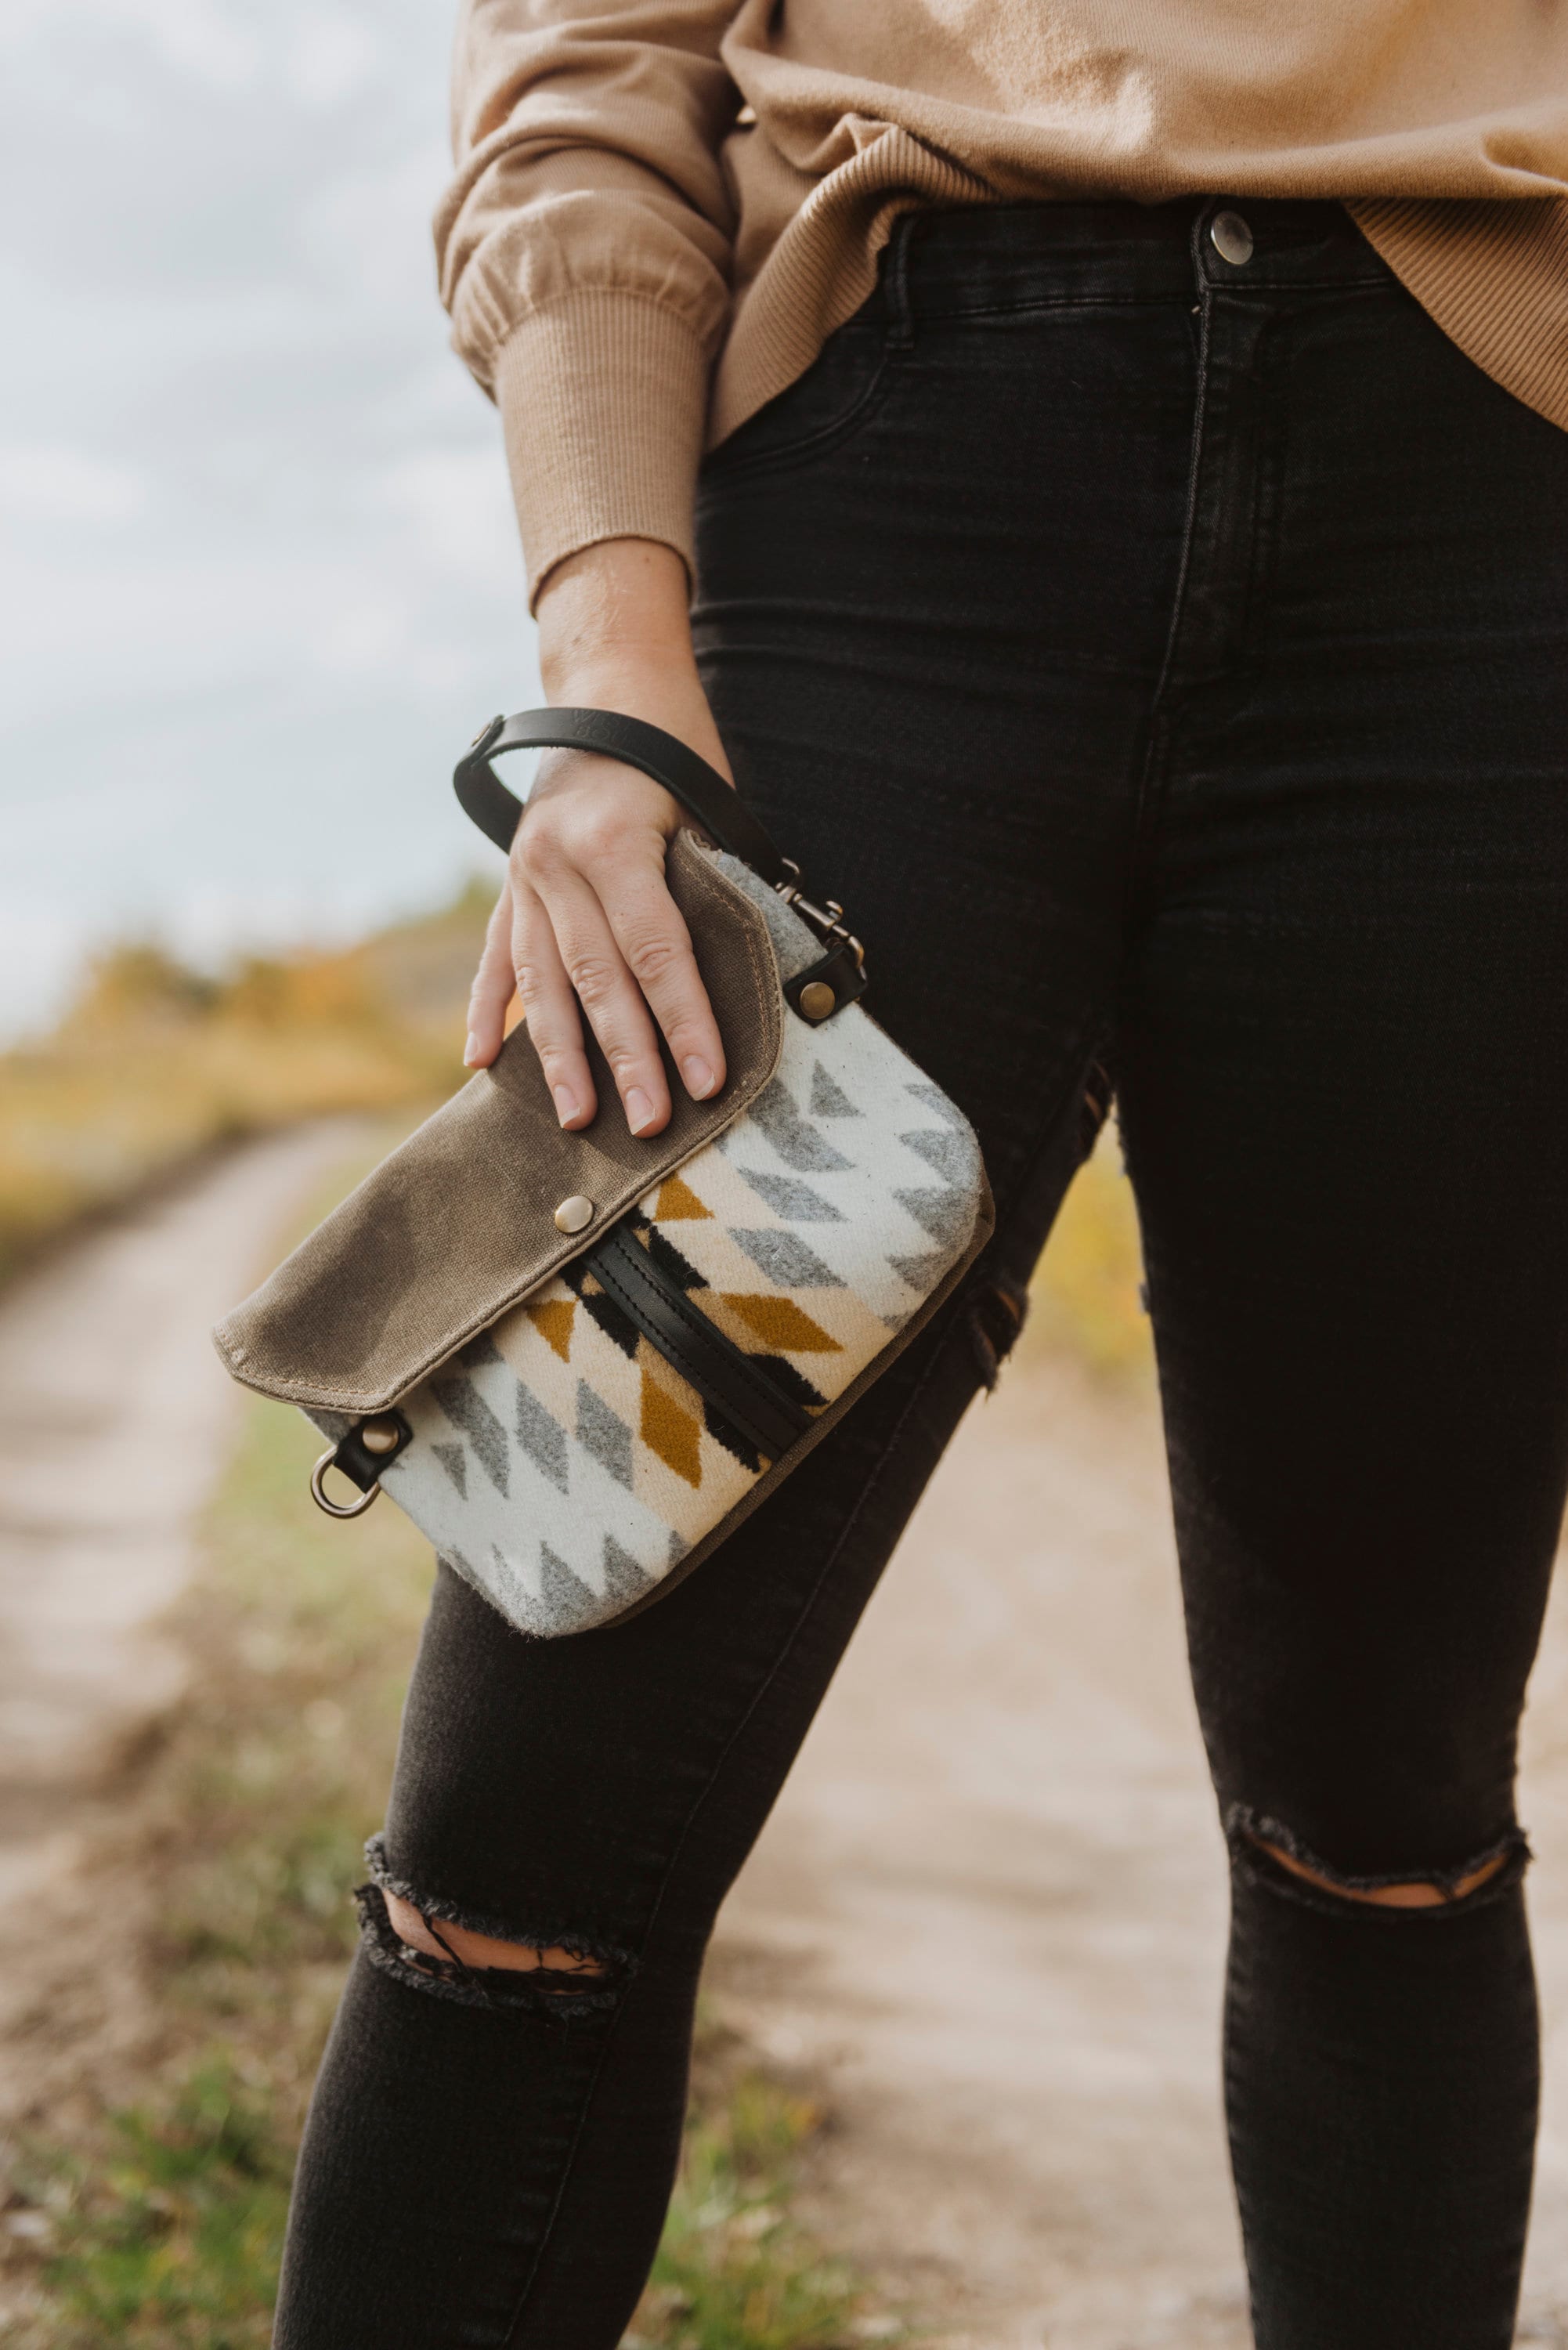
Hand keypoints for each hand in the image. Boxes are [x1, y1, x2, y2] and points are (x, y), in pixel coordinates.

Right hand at [463, 540, 731, 1137]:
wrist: (607, 687)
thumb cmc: (676, 750)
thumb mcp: (705, 810)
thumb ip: (711, 888)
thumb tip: (751, 977)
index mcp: (613, 843)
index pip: (657, 953)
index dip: (685, 1022)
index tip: (706, 1080)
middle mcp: (557, 863)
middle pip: (598, 980)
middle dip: (626, 1059)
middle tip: (649, 1125)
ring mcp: (524, 875)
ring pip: (541, 981)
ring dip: (558, 1057)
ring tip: (575, 1118)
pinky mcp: (507, 884)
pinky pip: (497, 956)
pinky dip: (489, 1009)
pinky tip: (481, 1062)